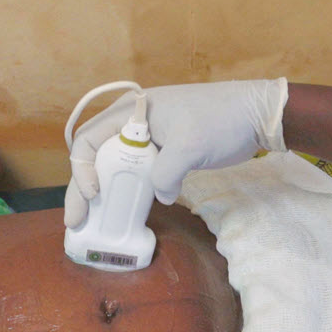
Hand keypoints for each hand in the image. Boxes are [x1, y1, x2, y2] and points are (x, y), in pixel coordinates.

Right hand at [64, 79, 288, 227]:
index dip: (83, 169)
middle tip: (75, 221)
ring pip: (113, 165)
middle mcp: (132, 121)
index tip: (94, 195)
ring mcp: (147, 136)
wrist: (256, 115)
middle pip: (96, 155)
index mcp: (132, 110)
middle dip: (83, 188)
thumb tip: (160, 196)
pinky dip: (125, 189)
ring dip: (102, 191)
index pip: (90, 139)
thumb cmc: (221, 121)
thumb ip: (166, 174)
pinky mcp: (162, 150)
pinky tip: (121, 209)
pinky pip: (134, 170)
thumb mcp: (190, 147)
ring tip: (91, 220)